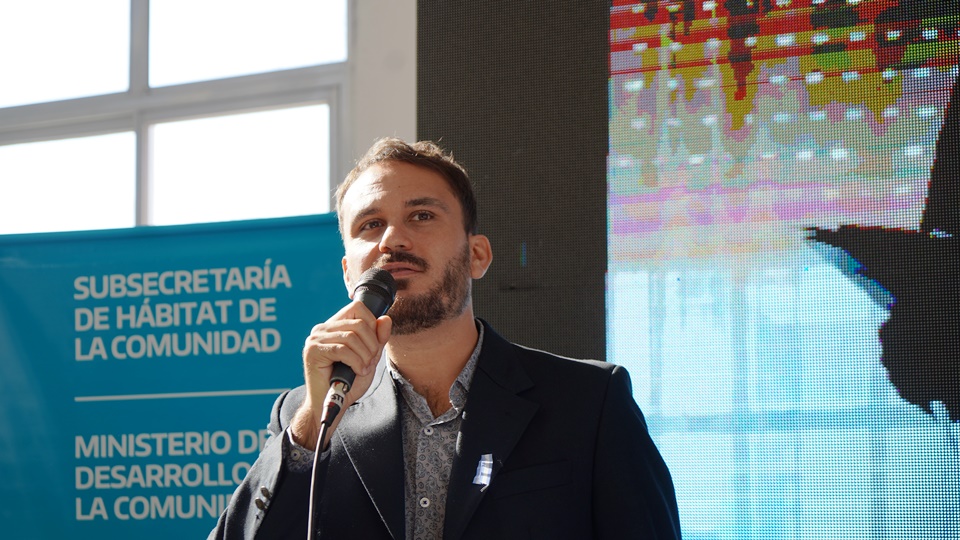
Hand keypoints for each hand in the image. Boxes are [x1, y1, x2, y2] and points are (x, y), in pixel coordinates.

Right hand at [290, 300, 391, 449]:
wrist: (332, 405)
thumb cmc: (349, 382)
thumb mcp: (370, 357)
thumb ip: (378, 338)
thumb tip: (386, 318)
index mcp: (335, 326)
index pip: (358, 308)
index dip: (372, 325)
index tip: (373, 346)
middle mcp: (322, 328)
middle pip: (359, 323)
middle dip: (371, 345)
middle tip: (370, 362)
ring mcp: (316, 339)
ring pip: (352, 337)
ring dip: (365, 356)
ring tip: (363, 369)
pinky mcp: (313, 351)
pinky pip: (343, 349)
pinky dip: (356, 362)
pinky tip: (356, 372)